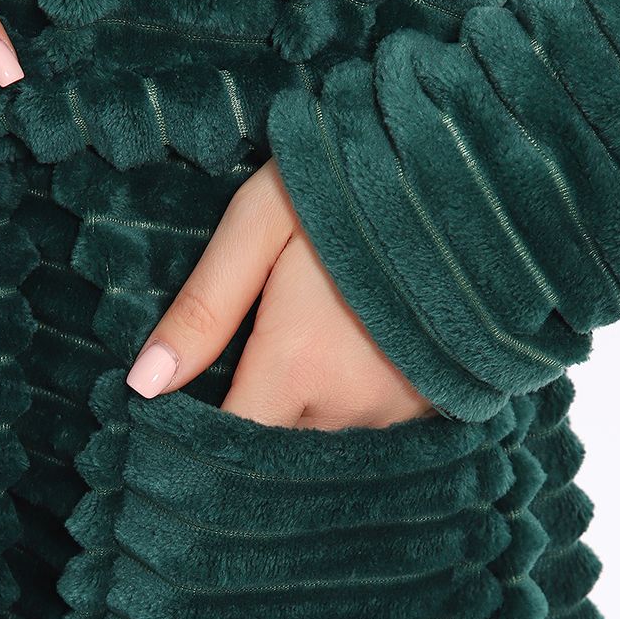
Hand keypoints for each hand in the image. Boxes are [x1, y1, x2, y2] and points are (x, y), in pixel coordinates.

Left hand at [125, 156, 438, 428]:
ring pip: (327, 443)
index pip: (231, 443)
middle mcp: (349, 407)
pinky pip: (376, 432)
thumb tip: (143, 384)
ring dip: (306, 414)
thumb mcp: (261, 222)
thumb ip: (203, 308)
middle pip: (277, 447)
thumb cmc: (356, 184)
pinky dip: (354, 409)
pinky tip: (353, 361)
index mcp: (296, 367)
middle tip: (252, 362)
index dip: (201, 439)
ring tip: (309, 349)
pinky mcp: (438, 406)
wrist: (475, 171)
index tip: (181, 415)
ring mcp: (400, 413)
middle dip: (256, 419)